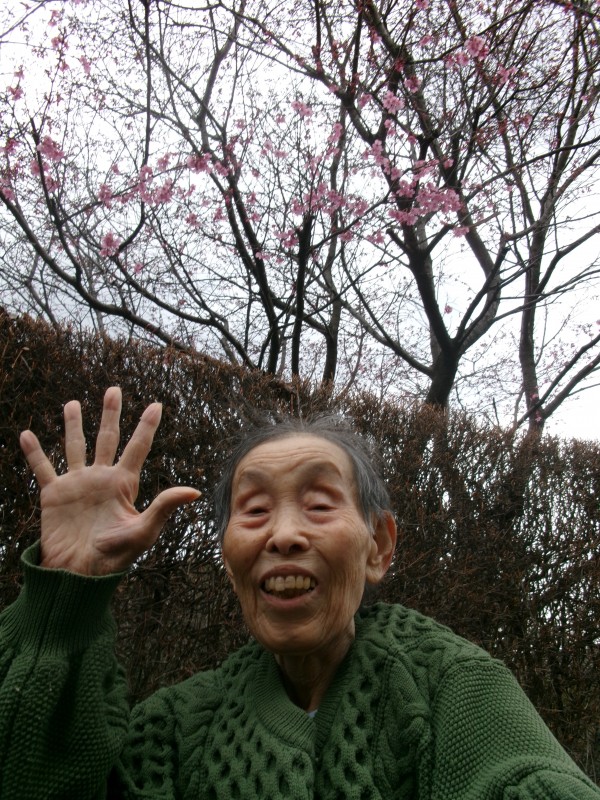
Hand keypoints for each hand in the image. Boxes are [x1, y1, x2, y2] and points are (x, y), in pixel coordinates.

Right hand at [19, 386, 200, 575]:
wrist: (79, 574)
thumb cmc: (114, 557)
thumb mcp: (143, 531)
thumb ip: (164, 507)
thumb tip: (194, 491)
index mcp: (123, 484)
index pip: (138, 448)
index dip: (147, 426)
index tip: (157, 404)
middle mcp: (101, 479)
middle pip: (107, 438)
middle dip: (110, 414)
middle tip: (114, 389)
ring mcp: (77, 484)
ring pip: (75, 446)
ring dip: (73, 425)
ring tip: (72, 403)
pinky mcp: (53, 494)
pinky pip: (42, 467)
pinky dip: (34, 452)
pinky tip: (26, 434)